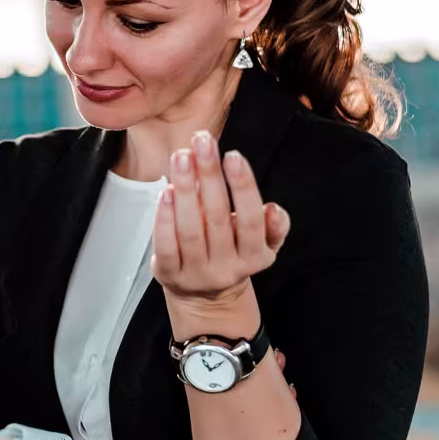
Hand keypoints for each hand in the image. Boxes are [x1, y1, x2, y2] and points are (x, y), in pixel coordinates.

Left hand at [152, 130, 289, 303]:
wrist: (207, 297)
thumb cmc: (234, 254)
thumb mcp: (263, 245)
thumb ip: (274, 226)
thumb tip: (272, 209)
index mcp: (255, 257)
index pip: (251, 220)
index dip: (243, 187)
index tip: (233, 156)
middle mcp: (227, 269)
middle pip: (217, 218)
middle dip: (210, 175)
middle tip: (202, 141)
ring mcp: (197, 274)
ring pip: (190, 230)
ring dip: (185, 189)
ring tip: (182, 157)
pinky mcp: (170, 276)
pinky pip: (166, 246)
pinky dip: (164, 218)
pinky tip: (165, 192)